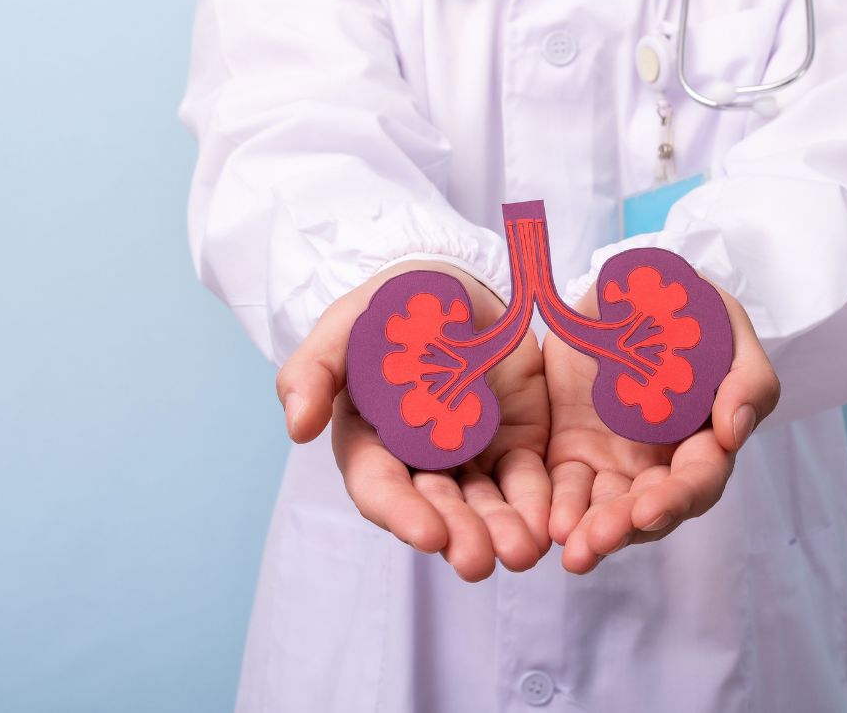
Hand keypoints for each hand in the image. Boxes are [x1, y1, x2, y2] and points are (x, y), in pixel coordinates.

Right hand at [275, 262, 551, 580]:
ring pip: (485, 505)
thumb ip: (315, 371)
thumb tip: (296, 426)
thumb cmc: (389, 307)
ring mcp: (470, 456)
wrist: (452, 284)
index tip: (428, 535)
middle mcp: (419, 462)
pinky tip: (549, 526)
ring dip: (500, 532)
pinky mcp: (515, 443)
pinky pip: (527, 480)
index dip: (401, 512)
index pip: (381, 486)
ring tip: (521, 552)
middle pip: (437, 508)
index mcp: (371, 442)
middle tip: (478, 561)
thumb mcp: (346, 327)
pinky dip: (537, 503)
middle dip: (458, 535)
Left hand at [543, 284, 779, 572]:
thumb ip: (748, 378)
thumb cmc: (688, 310)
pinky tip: (547, 524)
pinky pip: (566, 490)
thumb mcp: (728, 328)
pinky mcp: (573, 454)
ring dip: (592, 534)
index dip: (678, 498)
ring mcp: (616, 462)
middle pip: (652, 510)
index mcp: (704, 437)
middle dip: (626, 528)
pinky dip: (558, 510)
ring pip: (608, 511)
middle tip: (597, 540)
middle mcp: (661, 461)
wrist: (627, 291)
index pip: (700, 480)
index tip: (650, 509)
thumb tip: (733, 433)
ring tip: (572, 548)